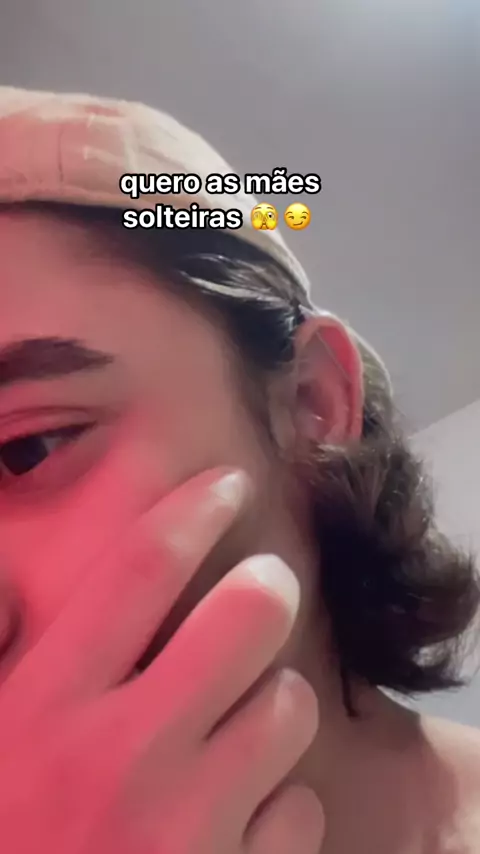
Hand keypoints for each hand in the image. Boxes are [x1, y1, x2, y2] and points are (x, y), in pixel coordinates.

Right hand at [0, 467, 323, 853]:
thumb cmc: (3, 830)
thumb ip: (5, 651)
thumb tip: (15, 579)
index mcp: (40, 707)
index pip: (136, 571)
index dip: (191, 510)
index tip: (228, 484)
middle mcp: (117, 756)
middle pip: (244, 616)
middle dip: (267, 588)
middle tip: (263, 589)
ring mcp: (181, 829)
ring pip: (288, 707)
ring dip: (274, 702)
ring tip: (240, 720)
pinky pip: (298, 808)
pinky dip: (280, 801)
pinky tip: (237, 814)